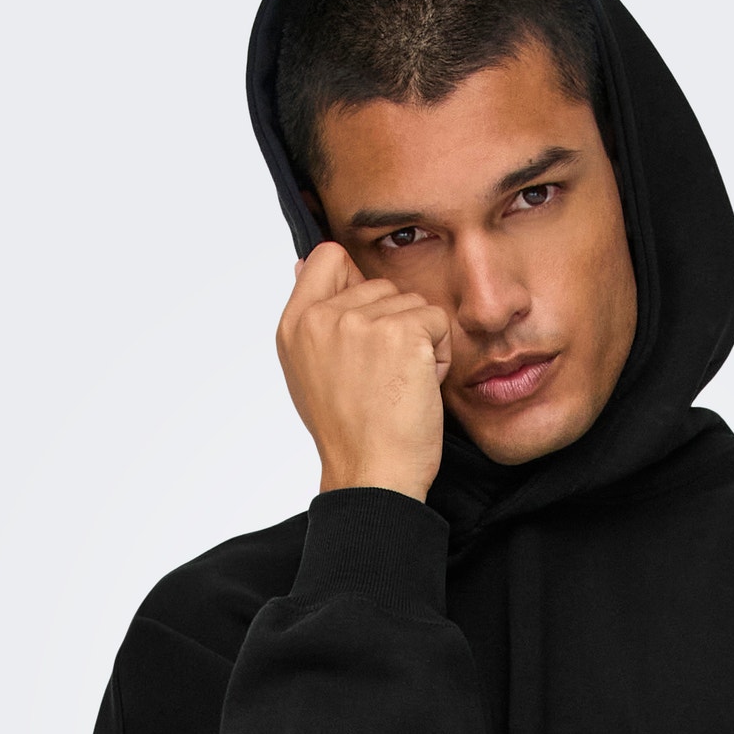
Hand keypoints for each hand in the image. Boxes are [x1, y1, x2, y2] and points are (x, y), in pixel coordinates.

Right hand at [276, 241, 451, 503]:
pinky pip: (438, 321)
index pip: (327, 257)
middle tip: (383, 377)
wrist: (372, 476)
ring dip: (419, 342)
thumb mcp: (308, 371)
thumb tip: (302, 264)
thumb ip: (311, 318)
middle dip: (393, 325)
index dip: (355, 282)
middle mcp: (322, 317)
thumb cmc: (349, 435)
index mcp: (295, 325)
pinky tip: (419, 387)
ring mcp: (361, 322)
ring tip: (399, 385)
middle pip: (380, 284)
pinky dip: (439, 354)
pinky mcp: (402, 333)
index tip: (365, 326)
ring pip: (412, 302)